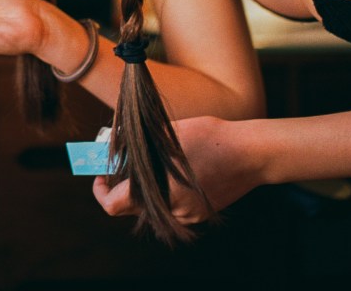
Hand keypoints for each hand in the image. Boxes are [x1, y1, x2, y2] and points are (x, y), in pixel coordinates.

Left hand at [92, 116, 262, 224]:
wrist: (250, 154)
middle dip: (123, 186)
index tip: (100, 175)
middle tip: (123, 163)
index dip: (100, 190)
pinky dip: (166, 190)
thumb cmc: (209, 138)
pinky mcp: (200, 213)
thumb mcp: (167, 134)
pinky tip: (175, 170)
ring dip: (146, 187)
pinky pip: (172, 204)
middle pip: (131, 206)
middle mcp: (170, 210)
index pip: (113, 205)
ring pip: (153, 204)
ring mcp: (187, 215)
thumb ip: (138, 145)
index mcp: (157, 191)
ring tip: (153, 161)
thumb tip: (113, 146)